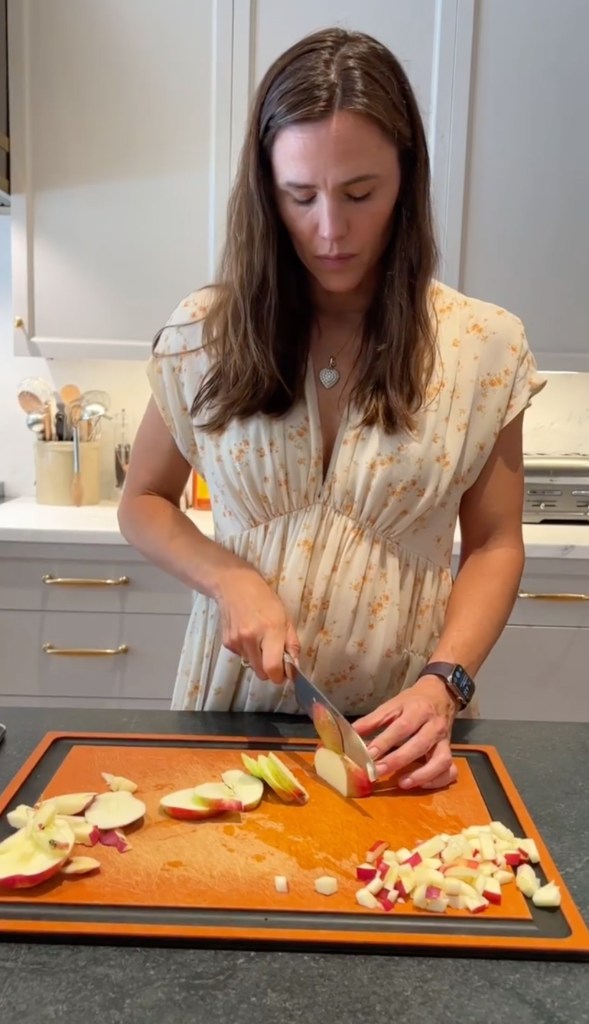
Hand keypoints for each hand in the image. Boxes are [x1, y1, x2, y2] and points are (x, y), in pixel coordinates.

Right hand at [216, 566, 299, 682]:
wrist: (234, 585)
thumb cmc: (264, 599)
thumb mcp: (285, 617)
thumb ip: (292, 643)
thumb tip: (294, 666)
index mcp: (270, 630)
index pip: (273, 668)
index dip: (280, 676)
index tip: (284, 674)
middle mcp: (251, 638)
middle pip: (261, 672)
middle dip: (270, 669)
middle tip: (273, 656)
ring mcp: (236, 641)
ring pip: (251, 665)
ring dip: (258, 659)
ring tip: (259, 639)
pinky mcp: (226, 643)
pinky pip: (241, 656)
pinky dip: (247, 651)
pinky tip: (247, 634)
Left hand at [353, 676, 458, 789]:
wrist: (441, 694)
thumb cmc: (413, 702)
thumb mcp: (393, 705)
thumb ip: (373, 720)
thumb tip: (351, 734)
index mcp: (418, 710)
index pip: (402, 727)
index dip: (385, 742)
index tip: (369, 754)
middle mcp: (434, 726)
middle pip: (419, 745)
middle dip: (398, 760)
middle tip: (378, 771)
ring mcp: (444, 741)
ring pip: (440, 761)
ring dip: (422, 775)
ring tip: (403, 783)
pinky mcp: (449, 752)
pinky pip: (450, 770)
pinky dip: (437, 780)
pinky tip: (421, 784)